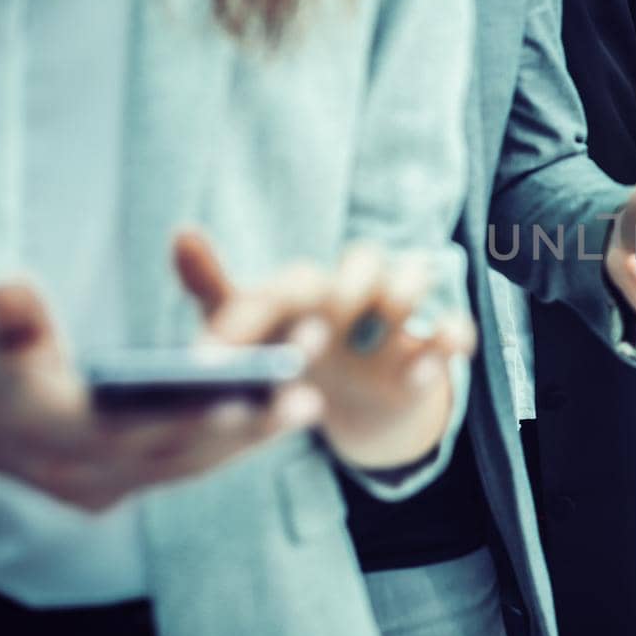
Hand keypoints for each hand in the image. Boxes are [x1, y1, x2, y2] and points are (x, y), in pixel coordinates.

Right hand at [0, 280, 320, 511]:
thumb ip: (14, 316)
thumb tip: (7, 286)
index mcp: (53, 437)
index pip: (131, 435)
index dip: (187, 420)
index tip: (240, 401)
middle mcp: (83, 475)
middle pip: (177, 455)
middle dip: (245, 428)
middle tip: (308, 399)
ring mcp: (104, 491)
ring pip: (190, 467)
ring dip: (250, 437)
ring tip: (308, 402)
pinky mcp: (122, 492)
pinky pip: (187, 470)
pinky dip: (230, 444)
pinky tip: (276, 416)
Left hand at [177, 232, 475, 472]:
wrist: (348, 404)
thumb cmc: (292, 354)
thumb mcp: (250, 331)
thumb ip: (215, 286)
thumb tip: (180, 231)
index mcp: (310, 288)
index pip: (297, 279)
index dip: (273, 305)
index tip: (251, 347)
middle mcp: (355, 291)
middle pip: (364, 259)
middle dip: (348, 285)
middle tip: (328, 313)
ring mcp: (396, 319)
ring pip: (414, 277)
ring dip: (404, 293)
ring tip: (388, 321)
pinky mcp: (428, 352)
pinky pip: (455, 328)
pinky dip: (449, 338)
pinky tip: (427, 365)